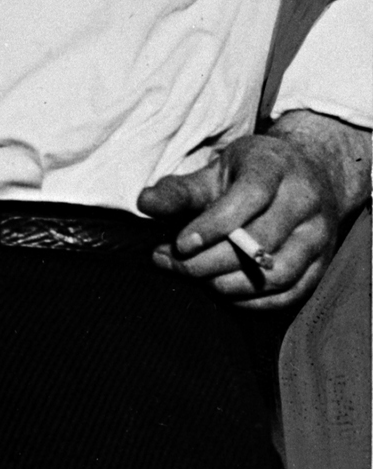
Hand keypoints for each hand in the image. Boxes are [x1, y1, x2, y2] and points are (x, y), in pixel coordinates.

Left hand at [139, 110, 370, 310]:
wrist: (306, 178)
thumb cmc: (248, 175)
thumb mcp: (214, 172)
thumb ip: (179, 191)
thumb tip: (145, 204)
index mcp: (276, 167)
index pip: (250, 196)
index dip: (213, 224)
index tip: (179, 244)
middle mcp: (306, 200)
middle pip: (261, 241)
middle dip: (209, 261)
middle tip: (170, 263)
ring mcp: (319, 235)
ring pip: (277, 273)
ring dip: (228, 284)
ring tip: (195, 278)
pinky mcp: (323, 264)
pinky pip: (290, 294)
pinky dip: (251, 301)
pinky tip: (221, 291)